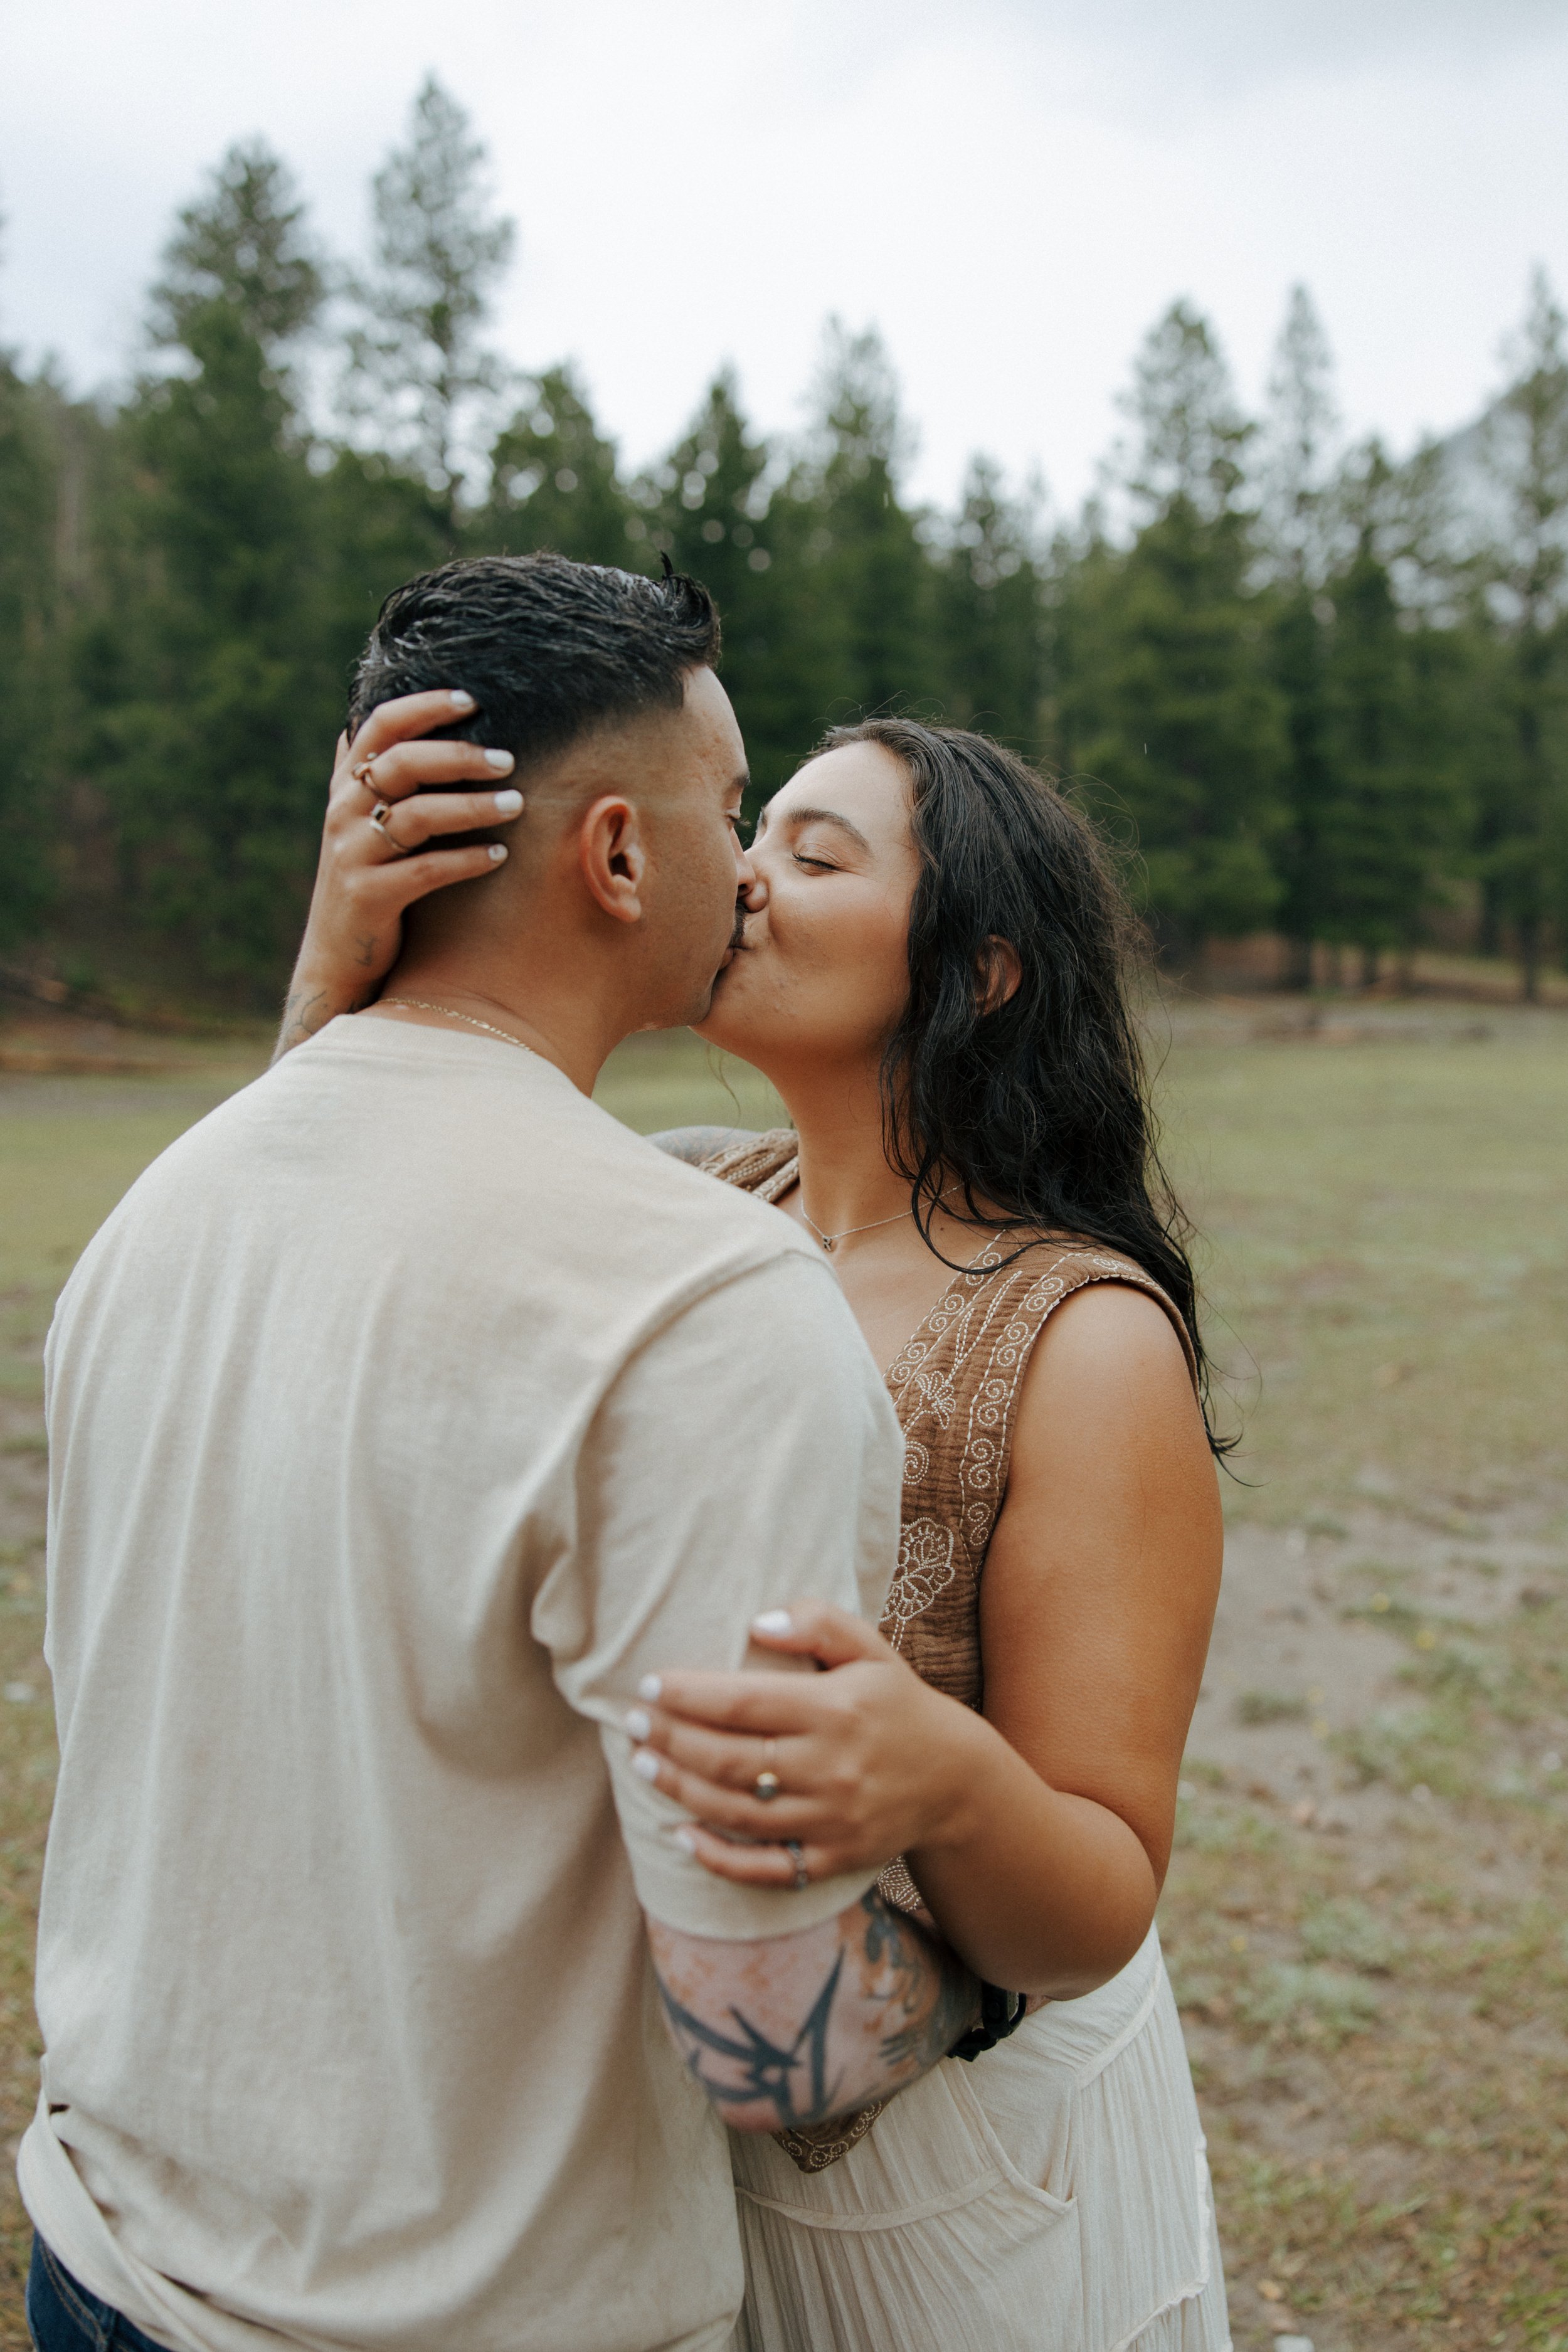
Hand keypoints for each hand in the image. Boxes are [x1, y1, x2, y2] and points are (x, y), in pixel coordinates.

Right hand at [275, 688, 525, 1055]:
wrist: (338, 955)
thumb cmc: (365, 878)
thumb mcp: (355, 823)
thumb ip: (360, 776)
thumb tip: (355, 722)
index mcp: (346, 787)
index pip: (380, 727)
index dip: (424, 706)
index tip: (472, 701)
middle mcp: (343, 813)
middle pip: (402, 764)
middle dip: (459, 756)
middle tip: (506, 760)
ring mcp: (352, 855)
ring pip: (418, 816)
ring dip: (473, 806)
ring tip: (516, 803)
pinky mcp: (368, 896)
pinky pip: (426, 871)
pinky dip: (467, 859)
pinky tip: (500, 854)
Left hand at [625, 1601, 982, 1888]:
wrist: (956, 1780)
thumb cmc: (897, 1703)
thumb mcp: (871, 1648)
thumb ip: (818, 1622)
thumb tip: (756, 1622)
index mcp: (836, 1709)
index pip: (743, 1702)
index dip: (687, 1695)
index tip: (647, 1686)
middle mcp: (831, 1767)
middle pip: (728, 1759)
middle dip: (668, 1740)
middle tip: (631, 1722)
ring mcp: (831, 1820)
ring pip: (735, 1811)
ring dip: (678, 1789)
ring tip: (642, 1765)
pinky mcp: (832, 1859)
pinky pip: (764, 1868)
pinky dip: (716, 1857)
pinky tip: (679, 1834)